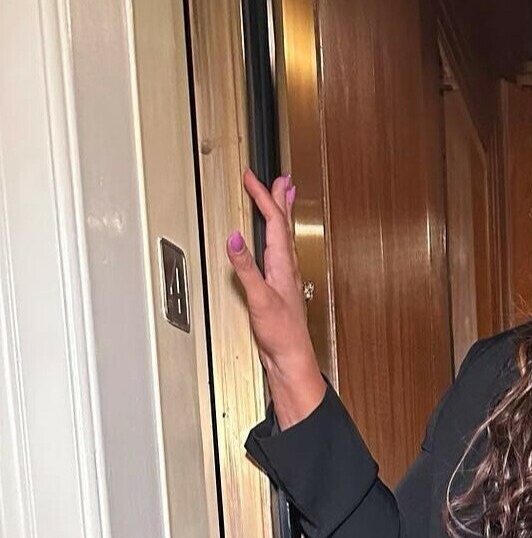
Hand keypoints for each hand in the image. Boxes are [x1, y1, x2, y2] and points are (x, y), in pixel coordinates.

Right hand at [227, 168, 325, 423]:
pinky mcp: (278, 289)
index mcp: (283, 265)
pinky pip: (277, 253)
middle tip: (281, 178)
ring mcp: (283, 278)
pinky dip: (274, 239)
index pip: (274, 222)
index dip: (263, 197)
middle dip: (280, 199)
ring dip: (280, 216)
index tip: (252, 177)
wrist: (290, 360)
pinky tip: (270, 244)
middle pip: (284, 225)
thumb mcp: (260, 298)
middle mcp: (286, 268)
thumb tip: (235, 239)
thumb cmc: (283, 335)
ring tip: (281, 200)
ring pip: (282, 238)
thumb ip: (246, 268)